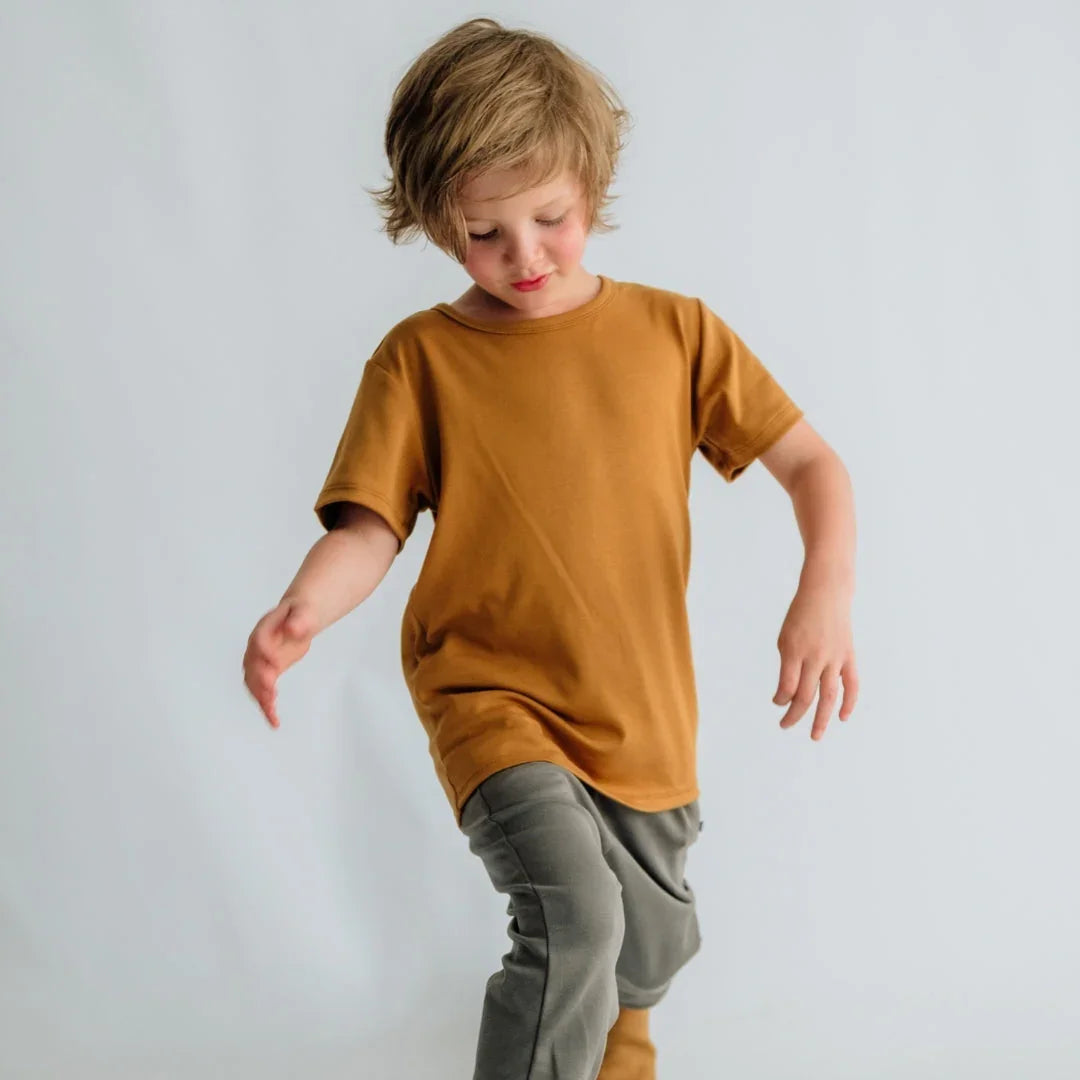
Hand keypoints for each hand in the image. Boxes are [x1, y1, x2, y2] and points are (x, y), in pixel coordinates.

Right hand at [242, 598, 316, 727]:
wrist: (298, 618)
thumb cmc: (301, 613)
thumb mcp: (304, 612)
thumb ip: (300, 621)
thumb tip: (294, 629)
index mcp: (264, 628)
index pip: (259, 641)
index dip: (265, 653)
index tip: (275, 663)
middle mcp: (256, 647)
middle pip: (252, 665)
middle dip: (260, 680)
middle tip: (270, 692)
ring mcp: (259, 662)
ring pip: (254, 684)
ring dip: (261, 698)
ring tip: (272, 712)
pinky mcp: (267, 674)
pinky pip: (263, 692)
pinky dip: (267, 707)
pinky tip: (274, 721)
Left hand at [772, 582, 858, 739]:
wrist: (826, 593)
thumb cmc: (800, 616)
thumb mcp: (785, 637)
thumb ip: (788, 665)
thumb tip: (791, 693)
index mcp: (794, 650)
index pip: (787, 686)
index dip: (781, 700)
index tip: (778, 703)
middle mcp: (815, 656)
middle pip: (806, 696)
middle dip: (794, 715)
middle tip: (784, 726)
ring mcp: (834, 657)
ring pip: (829, 695)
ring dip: (821, 718)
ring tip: (815, 736)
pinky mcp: (848, 656)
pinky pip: (852, 684)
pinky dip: (849, 702)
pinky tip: (842, 717)